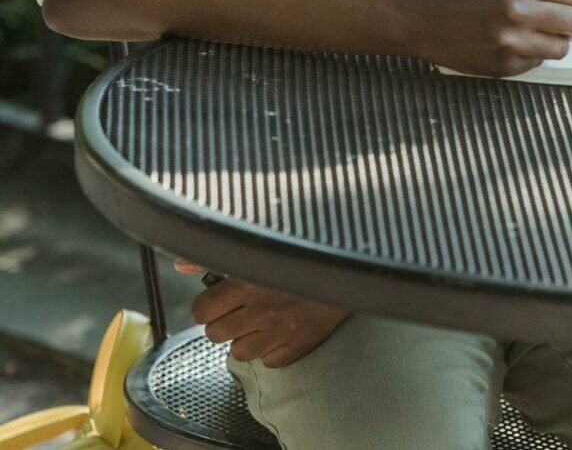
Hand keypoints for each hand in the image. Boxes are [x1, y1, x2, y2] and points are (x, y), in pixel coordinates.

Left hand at [173, 263, 348, 367]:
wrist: (355, 264)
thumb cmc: (306, 250)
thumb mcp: (260, 247)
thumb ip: (215, 256)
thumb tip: (180, 263)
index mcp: (250, 280)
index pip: (202, 310)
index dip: (208, 305)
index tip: (222, 297)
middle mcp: (262, 309)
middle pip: (215, 333)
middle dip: (225, 320)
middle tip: (244, 306)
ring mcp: (280, 332)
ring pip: (237, 352)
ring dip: (246, 337)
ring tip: (262, 319)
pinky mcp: (298, 348)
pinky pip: (268, 362)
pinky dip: (271, 350)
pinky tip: (282, 330)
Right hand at [415, 0, 571, 77]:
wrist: (425, 16)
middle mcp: (519, 11)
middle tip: (566, 16)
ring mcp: (511, 42)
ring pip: (562, 47)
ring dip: (557, 39)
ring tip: (539, 29)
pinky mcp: (503, 66)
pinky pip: (538, 62)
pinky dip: (535, 53)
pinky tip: (517, 41)